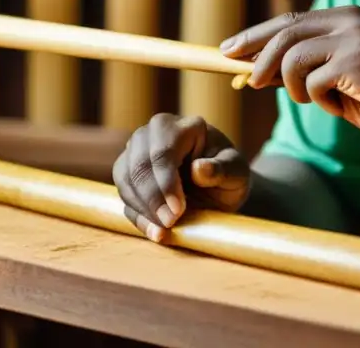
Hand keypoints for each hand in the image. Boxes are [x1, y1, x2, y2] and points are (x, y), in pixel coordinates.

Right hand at [112, 113, 249, 241]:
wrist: (217, 186)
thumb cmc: (228, 175)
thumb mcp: (236, 173)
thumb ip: (222, 170)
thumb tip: (199, 168)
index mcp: (186, 127)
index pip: (164, 153)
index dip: (166, 183)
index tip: (178, 210)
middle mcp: (156, 132)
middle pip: (140, 165)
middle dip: (153, 199)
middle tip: (171, 223)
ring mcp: (137, 149)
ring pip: (126, 179)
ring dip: (143, 209)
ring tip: (164, 231)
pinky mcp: (127, 171)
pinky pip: (123, 196)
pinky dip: (137, 216)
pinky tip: (155, 232)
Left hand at [220, 6, 359, 140]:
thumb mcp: (350, 77)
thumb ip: (315, 70)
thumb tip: (265, 76)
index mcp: (348, 17)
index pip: (291, 20)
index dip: (257, 35)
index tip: (230, 49)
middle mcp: (347, 20)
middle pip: (282, 32)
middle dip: (256, 57)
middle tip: (245, 82)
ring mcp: (351, 38)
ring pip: (291, 59)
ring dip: (293, 88)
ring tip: (319, 101)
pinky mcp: (354, 62)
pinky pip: (311, 84)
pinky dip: (319, 101)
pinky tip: (343, 106)